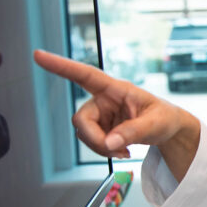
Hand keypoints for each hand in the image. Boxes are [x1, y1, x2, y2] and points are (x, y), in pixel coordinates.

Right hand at [33, 50, 199, 179]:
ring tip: (124, 150)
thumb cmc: (164, 118)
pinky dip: (104, 151)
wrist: (168, 130)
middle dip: (95, 139)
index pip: (86, 74)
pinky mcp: (101, 128)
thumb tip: (109, 143)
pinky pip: (92, 142)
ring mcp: (101, 115)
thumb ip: (132, 132)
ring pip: (84, 134)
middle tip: (115, 150)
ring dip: (101, 147)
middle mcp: (103, 99)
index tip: (39, 55)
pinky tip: (120, 151)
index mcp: (116, 89)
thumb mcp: (154, 124)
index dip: (61, 66)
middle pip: (81, 119)